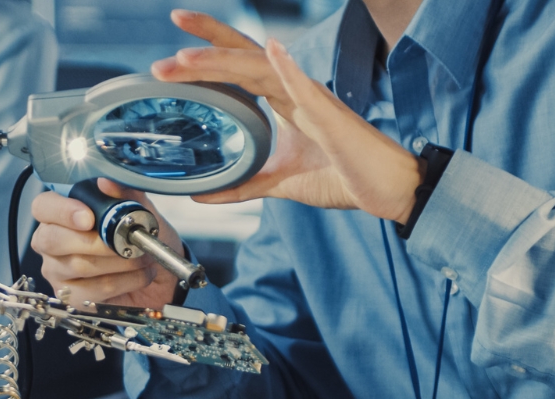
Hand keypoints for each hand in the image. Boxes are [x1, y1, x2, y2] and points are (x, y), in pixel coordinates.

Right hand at [29, 179, 184, 308]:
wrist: (164, 278)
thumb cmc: (144, 242)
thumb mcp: (142, 212)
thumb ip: (126, 194)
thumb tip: (107, 182)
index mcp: (63, 215)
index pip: (43, 207)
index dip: (61, 211)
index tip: (88, 217)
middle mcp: (53, 243)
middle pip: (52, 239)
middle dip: (94, 241)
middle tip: (123, 241)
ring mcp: (59, 272)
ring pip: (77, 265)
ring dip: (118, 261)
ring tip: (140, 257)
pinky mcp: (72, 297)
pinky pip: (92, 290)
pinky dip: (123, 282)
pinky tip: (138, 275)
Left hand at [152, 10, 423, 223]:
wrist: (388, 190)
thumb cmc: (345, 178)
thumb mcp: (282, 183)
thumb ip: (244, 184)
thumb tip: (204, 195)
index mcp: (285, 100)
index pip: (240, 66)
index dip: (210, 50)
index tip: (174, 47)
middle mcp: (296, 91)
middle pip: (244, 56)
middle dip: (204, 48)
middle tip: (166, 50)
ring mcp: (313, 99)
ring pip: (262, 68)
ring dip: (222, 61)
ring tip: (185, 59)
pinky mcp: (331, 115)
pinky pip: (306, 86)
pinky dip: (288, 67)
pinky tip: (271, 49)